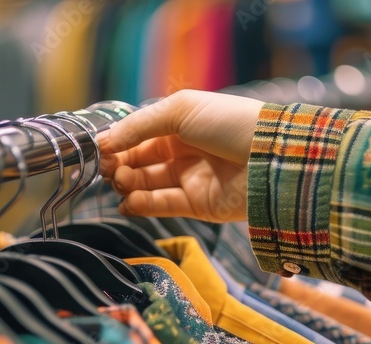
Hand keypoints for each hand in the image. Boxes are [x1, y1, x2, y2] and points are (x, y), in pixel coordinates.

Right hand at [96, 90, 264, 222]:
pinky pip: (162, 206)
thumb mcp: (181, 110)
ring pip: (147, 184)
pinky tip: (127, 202)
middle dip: (120, 165)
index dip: (119, 143)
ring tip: (120, 182)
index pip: (140, 135)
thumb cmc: (229, 124)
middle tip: (109, 169)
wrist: (269, 158)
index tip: (101, 150)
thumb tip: (105, 141)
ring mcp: (191, 178)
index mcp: (182, 124)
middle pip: (140, 161)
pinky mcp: (197, 205)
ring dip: (128, 184)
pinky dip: (141, 205)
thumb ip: (140, 126)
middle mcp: (185, 151)